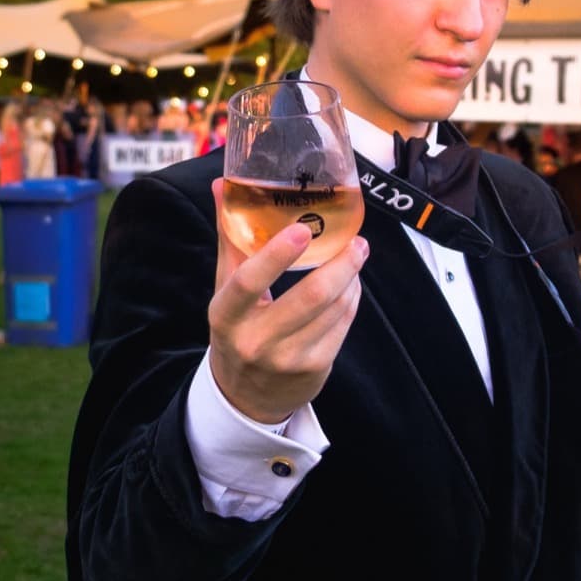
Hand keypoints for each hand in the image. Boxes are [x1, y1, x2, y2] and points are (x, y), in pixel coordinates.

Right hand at [207, 176, 367, 423]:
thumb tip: (224, 183)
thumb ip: (230, 238)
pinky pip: (342, 325)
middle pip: (309, 296)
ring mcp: (288, 358)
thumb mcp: (225, 289)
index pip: (248, 281)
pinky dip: (351, 299)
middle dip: (340, 263)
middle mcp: (256, 340)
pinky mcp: (314, 369)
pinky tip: (350, 285)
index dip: (276, 255)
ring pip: (333, 308)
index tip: (303, 229)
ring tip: (355, 257)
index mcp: (226, 315)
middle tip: (357, 241)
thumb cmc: (236, 328)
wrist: (244, 396)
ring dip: (350, 278)